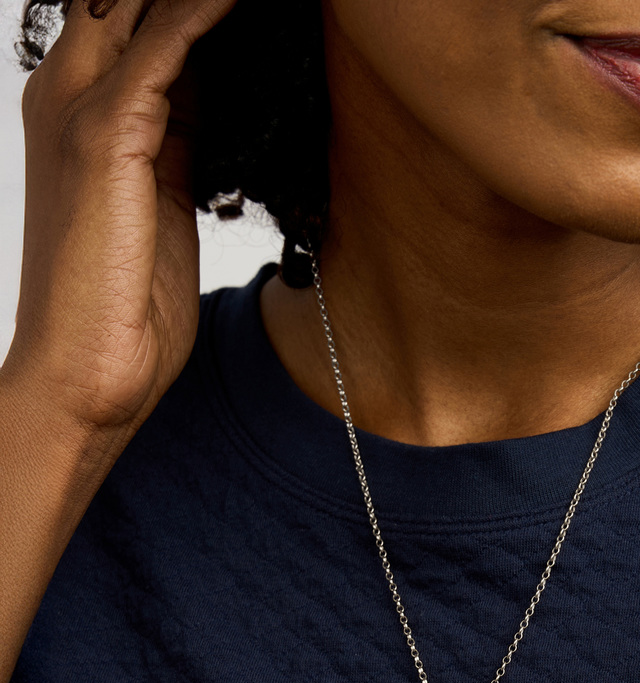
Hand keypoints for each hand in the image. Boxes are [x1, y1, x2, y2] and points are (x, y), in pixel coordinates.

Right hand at [8, 0, 238, 432]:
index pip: (137, 22)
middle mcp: (70, 96)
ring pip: (137, 5)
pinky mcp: (106, 142)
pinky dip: (204, 15)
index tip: (252, 8)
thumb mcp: (162, 203)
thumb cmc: (126, 302)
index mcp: (85, 114)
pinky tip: (242, 0)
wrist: (91, 371)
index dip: (192, 6)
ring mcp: (81, 113)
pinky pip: (162, 50)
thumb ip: (178, 142)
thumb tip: (213, 100)